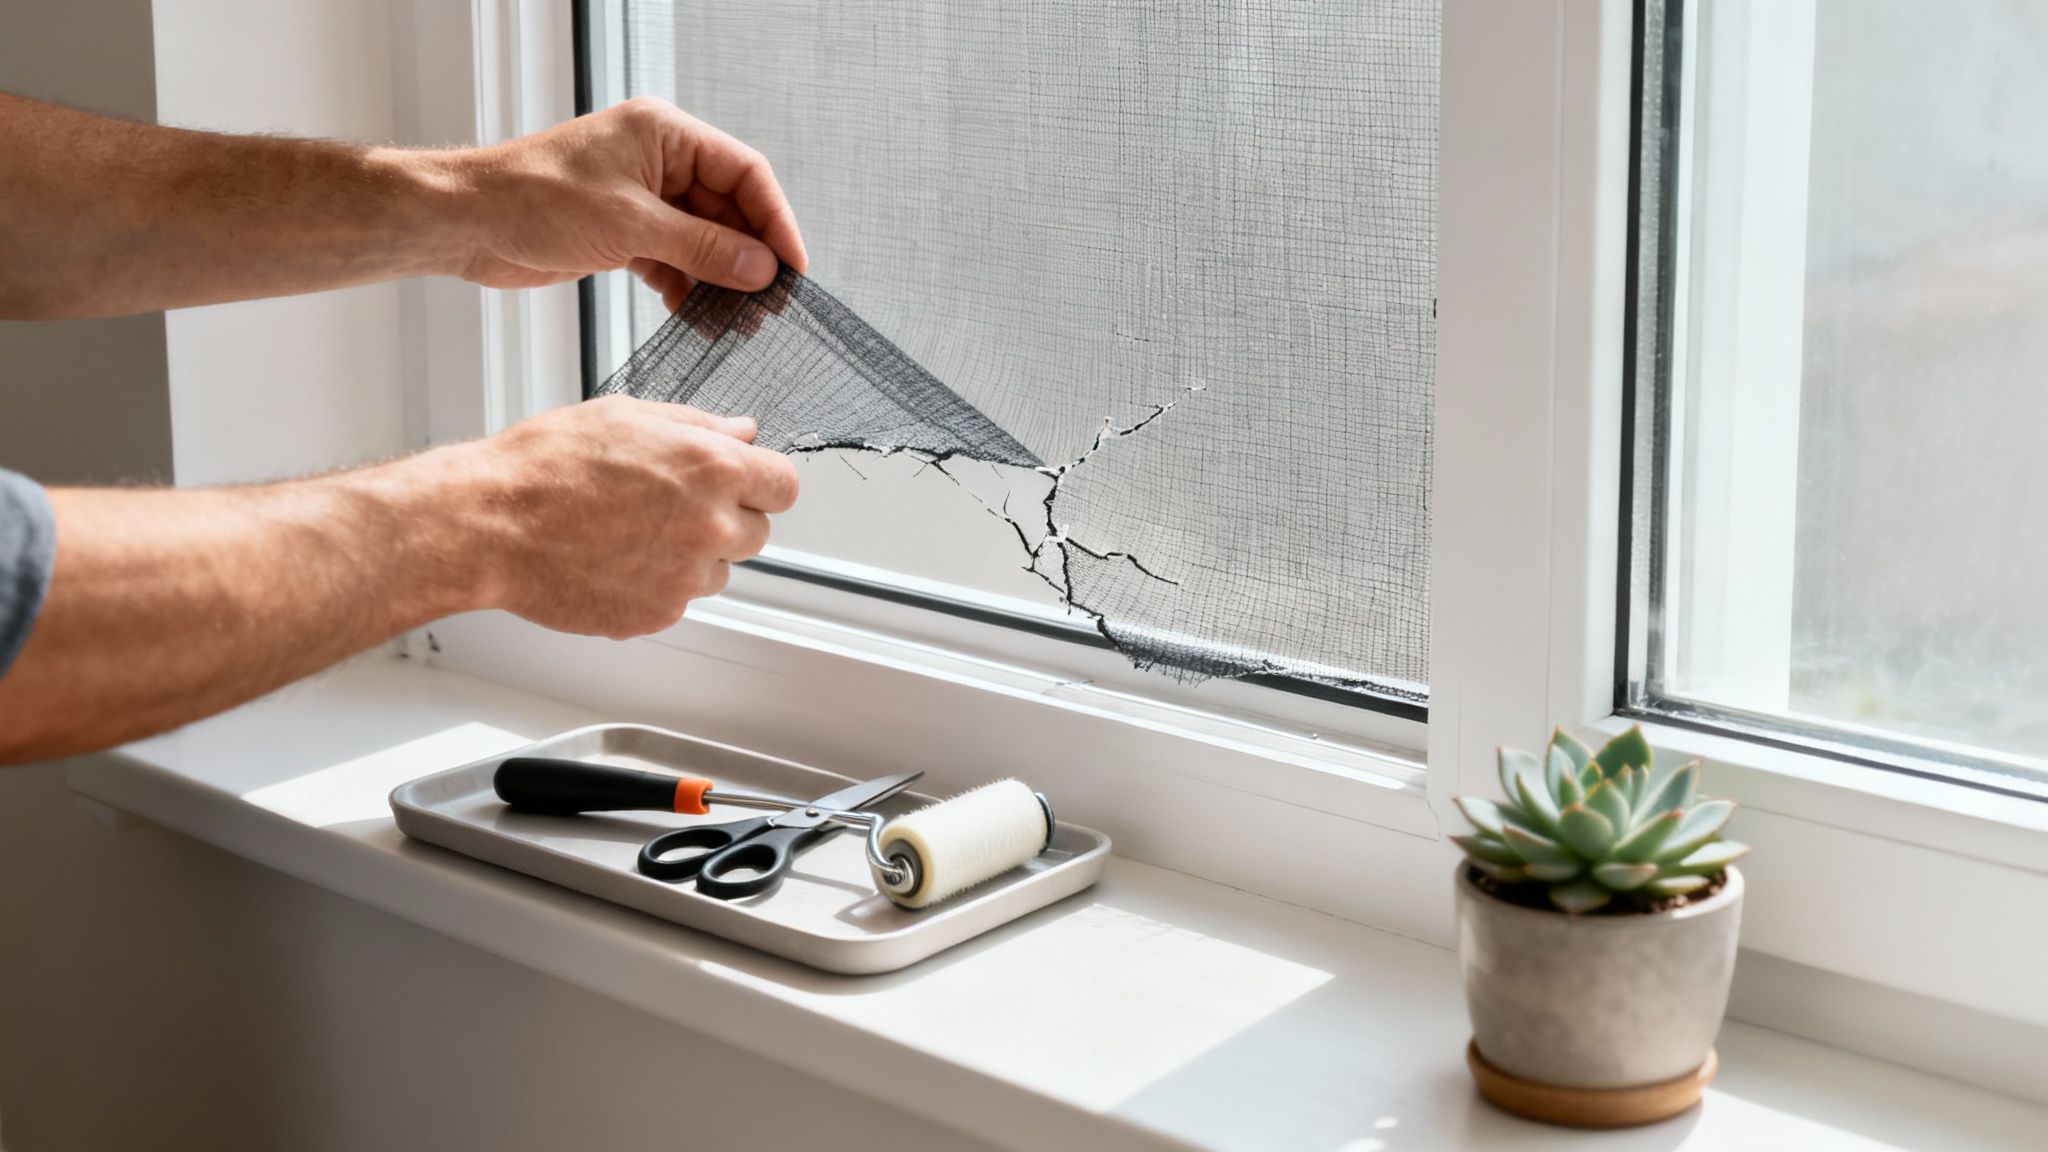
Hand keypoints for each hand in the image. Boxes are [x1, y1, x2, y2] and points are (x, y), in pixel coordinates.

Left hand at [450, 97, 808, 306]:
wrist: (466, 223)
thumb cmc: (532, 199)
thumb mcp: (631, 225)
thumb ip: (702, 247)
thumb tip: (760, 267)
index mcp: (664, 134)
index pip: (744, 172)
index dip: (775, 220)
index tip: (792, 267)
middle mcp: (658, 160)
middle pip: (727, 210)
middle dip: (747, 257)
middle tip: (767, 304)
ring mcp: (641, 197)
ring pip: (702, 240)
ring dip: (720, 279)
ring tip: (738, 320)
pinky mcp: (623, 231)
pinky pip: (674, 260)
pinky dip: (687, 287)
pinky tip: (698, 317)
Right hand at [460, 396, 799, 638]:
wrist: (492, 525)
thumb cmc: (546, 466)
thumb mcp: (628, 416)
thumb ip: (698, 425)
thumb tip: (742, 431)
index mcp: (712, 468)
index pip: (783, 486)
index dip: (762, 482)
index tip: (745, 484)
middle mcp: (710, 525)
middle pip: (758, 532)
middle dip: (726, 519)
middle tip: (669, 505)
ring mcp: (686, 576)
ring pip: (718, 571)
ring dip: (692, 556)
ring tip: (630, 532)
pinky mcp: (658, 614)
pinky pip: (678, 600)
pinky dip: (655, 585)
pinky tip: (613, 560)